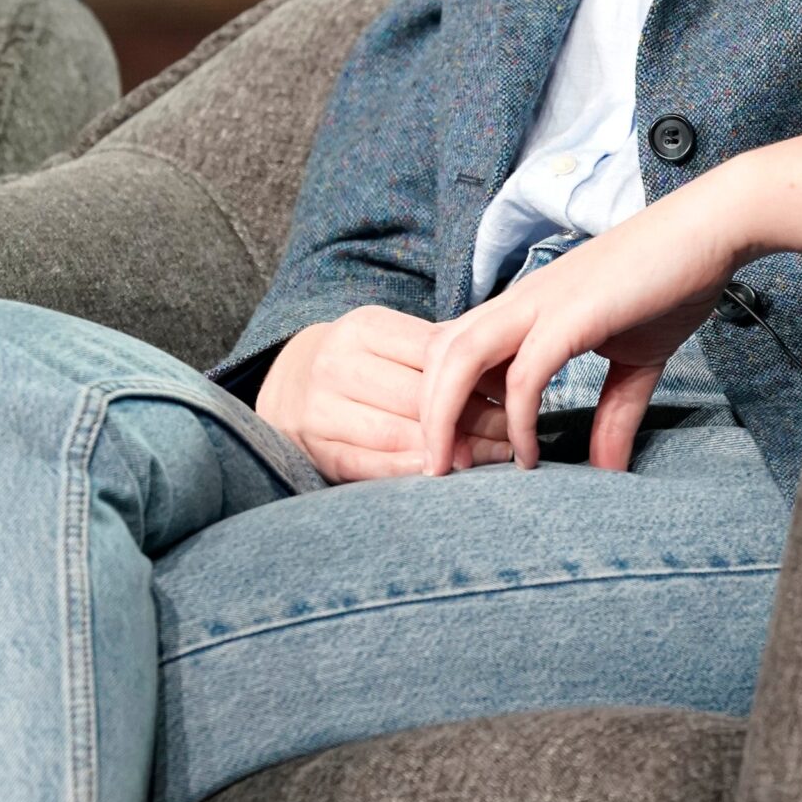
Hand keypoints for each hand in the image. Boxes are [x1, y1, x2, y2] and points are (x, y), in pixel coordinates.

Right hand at [255, 304, 516, 481]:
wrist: (287, 384)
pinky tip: (440, 473)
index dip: (479, 376)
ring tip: (489, 456)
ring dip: (448, 450)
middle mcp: (336, 363)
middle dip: (472, 418)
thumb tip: (505, 370)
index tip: (514, 392)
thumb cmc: (360, 361)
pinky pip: (368, 465)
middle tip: (511, 432)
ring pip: (397, 433)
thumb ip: (438, 350)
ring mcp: (320, 408)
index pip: (433, 354)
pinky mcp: (317, 448)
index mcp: (363, 328)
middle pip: (419, 397)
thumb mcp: (389, 339)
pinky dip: (407, 471)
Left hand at [417, 182, 741, 476]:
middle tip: (437, 470)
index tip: (454, 453)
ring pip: (461, 357)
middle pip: (439, 354)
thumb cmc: (670, 283)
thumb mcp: (636, 361)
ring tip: (452, 467)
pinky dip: (518, 418)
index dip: (441, 400)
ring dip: (445, 414)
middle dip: (425, 414)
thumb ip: (614, 415)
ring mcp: (542, 303)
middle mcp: (520, 301)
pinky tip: (529, 455)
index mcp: (525, 308)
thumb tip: (608, 472)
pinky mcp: (573, 314)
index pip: (454, 350)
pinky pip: (526, 373)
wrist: (710, 230)